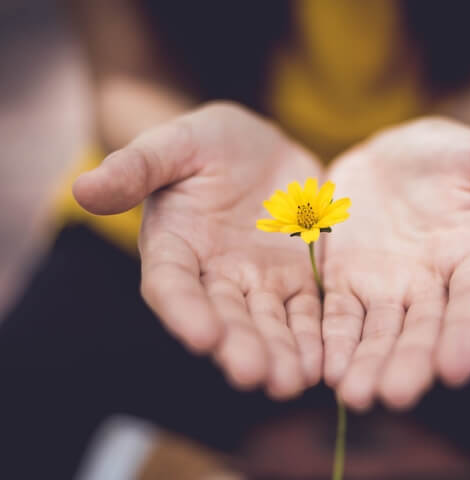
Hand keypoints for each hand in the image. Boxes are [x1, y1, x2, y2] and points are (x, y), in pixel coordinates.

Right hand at [73, 103, 322, 398]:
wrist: (258, 148)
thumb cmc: (206, 143)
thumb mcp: (173, 144)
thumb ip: (136, 167)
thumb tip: (83, 187)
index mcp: (175, 247)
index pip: (172, 285)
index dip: (184, 311)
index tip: (202, 336)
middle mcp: (214, 276)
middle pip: (225, 317)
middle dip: (239, 346)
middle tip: (255, 375)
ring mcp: (259, 281)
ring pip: (269, 323)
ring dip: (280, 353)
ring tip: (293, 381)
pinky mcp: (297, 278)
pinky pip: (307, 311)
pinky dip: (314, 336)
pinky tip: (325, 361)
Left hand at [322, 117, 469, 409]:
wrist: (390, 157)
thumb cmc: (446, 155)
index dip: (468, 334)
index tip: (457, 369)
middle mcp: (431, 285)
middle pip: (422, 329)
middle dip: (409, 362)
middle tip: (394, 396)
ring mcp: (387, 287)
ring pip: (378, 332)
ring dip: (367, 363)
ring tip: (354, 395)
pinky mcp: (346, 282)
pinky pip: (338, 315)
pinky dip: (332, 340)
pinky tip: (324, 368)